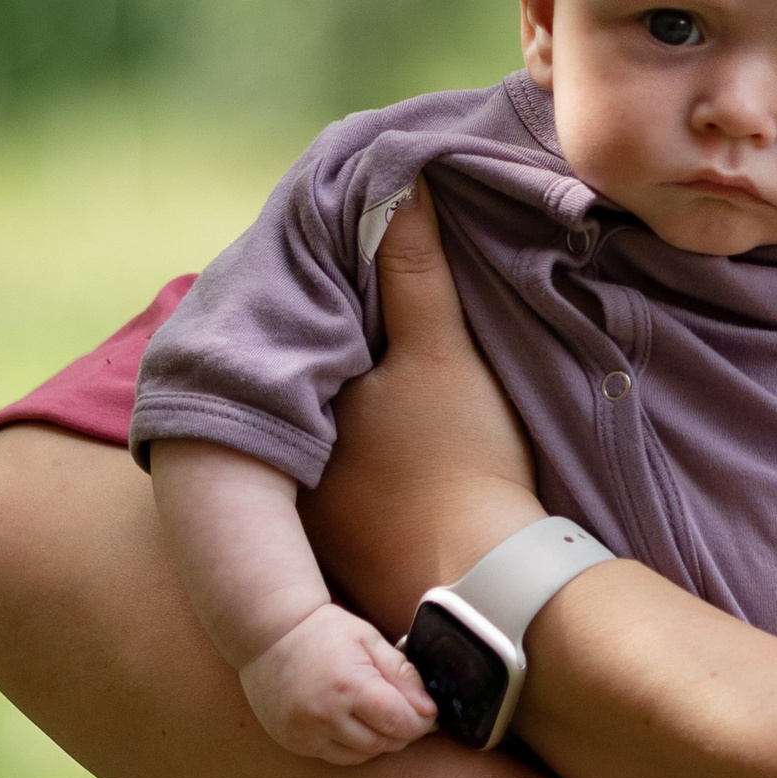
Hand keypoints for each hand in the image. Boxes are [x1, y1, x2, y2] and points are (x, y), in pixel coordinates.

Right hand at [240, 607, 437, 762]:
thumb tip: (429, 709)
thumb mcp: (370, 641)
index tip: (429, 714)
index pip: (400, 721)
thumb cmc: (323, 631)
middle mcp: (326, 715)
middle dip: (404, 731)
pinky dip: (355, 747)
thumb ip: (403, 675)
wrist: (268, 635)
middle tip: (409, 714)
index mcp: (349, 685)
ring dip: (381, 741)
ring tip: (381, 717)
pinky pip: (338, 757)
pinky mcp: (294, 742)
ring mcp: (307, 732)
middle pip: (384, 742)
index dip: (421, 722)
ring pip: (363, 754)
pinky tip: (357, 725)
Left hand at [307, 189, 542, 632]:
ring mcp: (312, 530)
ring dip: (343, 431)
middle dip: (327, 375)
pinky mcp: (349, 569)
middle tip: (368, 342)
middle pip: (302, 403)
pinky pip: (345, 501)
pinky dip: (364, 479)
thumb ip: (414, 273)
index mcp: (292, 416)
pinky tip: (397, 468)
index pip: (290, 347)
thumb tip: (397, 187)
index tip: (343, 288)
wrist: (492, 590)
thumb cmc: (459, 463)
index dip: (317, 315)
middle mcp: (285, 475)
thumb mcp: (442, 354)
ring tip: (383, 397)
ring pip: (322, 454)